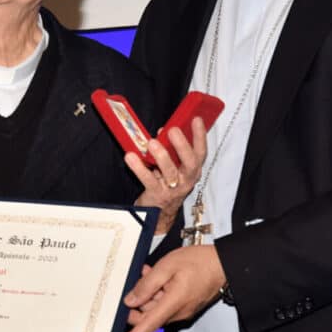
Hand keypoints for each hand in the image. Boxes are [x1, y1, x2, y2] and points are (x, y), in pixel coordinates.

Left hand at [117, 244, 225, 331]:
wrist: (223, 265)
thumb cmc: (199, 262)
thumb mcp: (168, 266)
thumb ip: (148, 284)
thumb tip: (131, 300)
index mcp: (173, 303)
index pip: (148, 325)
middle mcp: (178, 313)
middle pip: (148, 316)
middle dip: (138, 301)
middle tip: (139, 279)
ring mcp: (182, 312)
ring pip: (155, 309)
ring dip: (148, 294)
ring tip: (151, 272)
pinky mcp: (184, 308)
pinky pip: (164, 305)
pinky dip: (158, 293)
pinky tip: (159, 278)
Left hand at [131, 117, 206, 233]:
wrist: (160, 212)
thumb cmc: (167, 184)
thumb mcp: (173, 166)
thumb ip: (170, 149)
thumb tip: (161, 131)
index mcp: (193, 170)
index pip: (201, 152)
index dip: (200, 135)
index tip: (196, 119)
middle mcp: (186, 180)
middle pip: (190, 162)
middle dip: (182, 145)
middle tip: (173, 130)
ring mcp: (173, 189)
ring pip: (170, 172)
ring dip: (161, 156)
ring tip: (152, 143)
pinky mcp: (157, 194)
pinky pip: (148, 179)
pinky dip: (139, 167)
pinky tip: (131, 157)